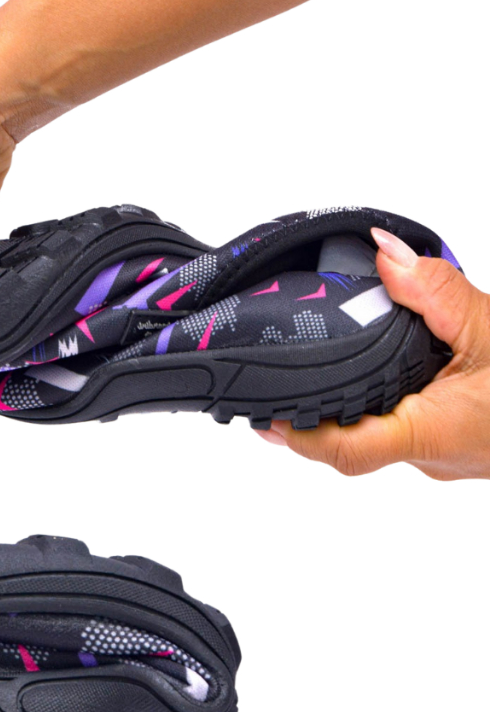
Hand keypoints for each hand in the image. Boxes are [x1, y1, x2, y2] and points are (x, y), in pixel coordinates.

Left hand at [257, 228, 489, 479]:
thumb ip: (437, 292)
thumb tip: (384, 256)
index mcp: (438, 436)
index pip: (348, 451)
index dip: (298, 435)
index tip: (261, 415)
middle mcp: (432, 455)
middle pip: (349, 443)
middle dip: (308, 415)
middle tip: (267, 382)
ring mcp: (441, 453)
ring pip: (373, 434)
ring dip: (341, 406)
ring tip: (303, 370)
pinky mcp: (450, 441)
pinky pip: (397, 424)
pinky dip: (373, 400)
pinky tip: (364, 369)